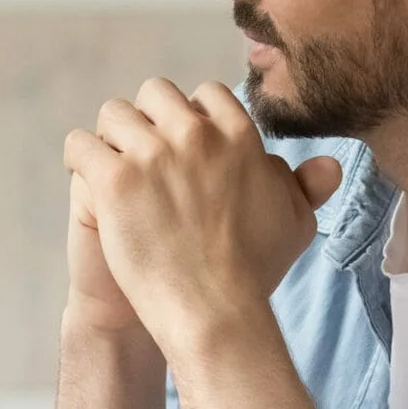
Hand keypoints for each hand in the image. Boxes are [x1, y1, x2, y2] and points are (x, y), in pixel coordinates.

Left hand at [60, 78, 343, 358]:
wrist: (212, 314)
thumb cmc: (253, 273)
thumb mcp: (294, 223)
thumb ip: (305, 186)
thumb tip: (327, 164)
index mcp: (238, 135)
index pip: (204, 96)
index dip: (188, 121)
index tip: (180, 150)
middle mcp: (196, 134)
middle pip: (156, 94)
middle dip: (147, 121)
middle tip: (142, 159)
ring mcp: (153, 154)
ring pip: (114, 113)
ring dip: (110, 137)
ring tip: (112, 171)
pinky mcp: (116, 180)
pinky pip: (81, 145)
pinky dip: (80, 160)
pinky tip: (89, 182)